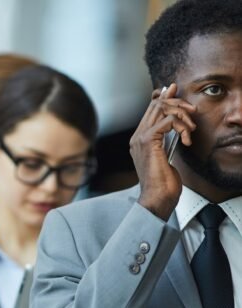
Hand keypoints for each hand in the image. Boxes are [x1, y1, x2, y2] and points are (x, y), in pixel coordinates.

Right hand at [129, 83, 196, 220]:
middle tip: (192, 110)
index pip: (150, 109)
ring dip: (182, 114)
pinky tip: (186, 139)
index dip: (164, 97)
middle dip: (177, 102)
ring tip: (190, 129)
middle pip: (155, 104)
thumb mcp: (167, 155)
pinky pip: (168, 121)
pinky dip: (182, 126)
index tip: (175, 90)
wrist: (158, 196)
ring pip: (161, 108)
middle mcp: (137, 137)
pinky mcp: (148, 141)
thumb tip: (177, 123)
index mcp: (139, 140)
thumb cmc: (163, 182)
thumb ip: (168, 138)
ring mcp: (140, 138)